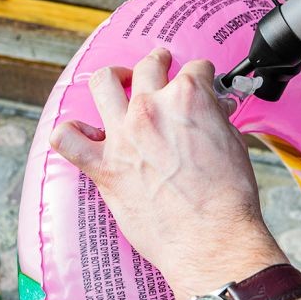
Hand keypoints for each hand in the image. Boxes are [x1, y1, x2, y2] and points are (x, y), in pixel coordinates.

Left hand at [49, 49, 285, 299]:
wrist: (212, 239)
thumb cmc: (228, 198)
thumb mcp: (234, 145)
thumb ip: (217, 120)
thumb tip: (211, 113)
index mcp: (189, 99)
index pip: (195, 70)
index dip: (202, 74)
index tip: (202, 80)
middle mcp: (151, 109)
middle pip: (149, 66)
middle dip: (158, 60)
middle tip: (161, 63)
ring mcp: (123, 136)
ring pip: (103, 84)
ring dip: (113, 77)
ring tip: (119, 80)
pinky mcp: (104, 167)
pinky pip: (67, 140)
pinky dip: (70, 132)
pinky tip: (81, 132)